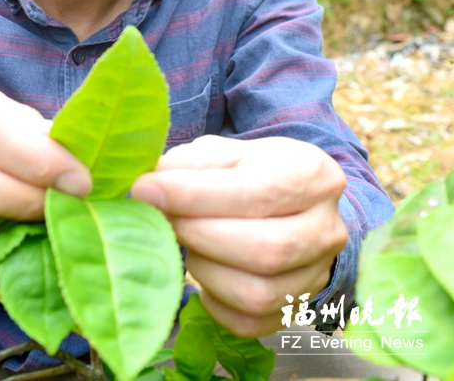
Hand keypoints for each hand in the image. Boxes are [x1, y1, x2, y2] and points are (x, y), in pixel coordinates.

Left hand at [132, 135, 346, 337]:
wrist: (286, 203)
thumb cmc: (249, 172)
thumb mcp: (225, 152)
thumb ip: (190, 164)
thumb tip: (150, 187)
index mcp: (313, 174)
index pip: (257, 192)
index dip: (196, 195)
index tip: (146, 190)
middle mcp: (328, 227)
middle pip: (266, 249)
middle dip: (201, 235)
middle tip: (164, 219)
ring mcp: (318, 274)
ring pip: (258, 293)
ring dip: (206, 269)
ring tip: (187, 242)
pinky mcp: (296, 309)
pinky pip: (249, 323)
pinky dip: (214, 301)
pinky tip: (202, 270)